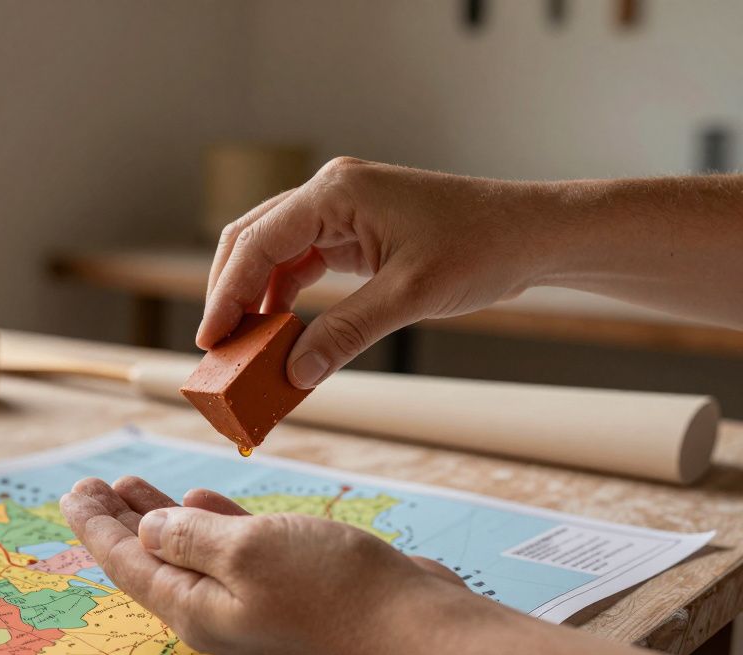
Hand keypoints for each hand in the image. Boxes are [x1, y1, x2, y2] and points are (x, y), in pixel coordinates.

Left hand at [59, 475, 467, 654]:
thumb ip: (189, 536)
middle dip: (117, 519)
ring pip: (187, 549)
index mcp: (193, 606)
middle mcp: (215, 608)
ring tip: (129, 484)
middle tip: (91, 484)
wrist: (413, 623)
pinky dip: (208, 521)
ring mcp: (251, 597)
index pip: (126, 562)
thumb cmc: (331, 587)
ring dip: (158, 515)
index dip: (95, 525)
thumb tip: (149, 530)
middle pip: (149, 557)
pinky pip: (229, 547)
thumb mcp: (245, 549)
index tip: (72, 492)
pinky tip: (197, 496)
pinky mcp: (286, 582)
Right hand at [199, 157, 555, 387]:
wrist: (532, 233)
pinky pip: (301, 264)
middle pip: (252, 240)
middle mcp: (329, 192)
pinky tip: (279, 333)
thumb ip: (346, 333)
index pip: (257, 241)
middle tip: (216, 348)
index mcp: (336, 192)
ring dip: (254, 299)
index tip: (209, 339)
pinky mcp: (353, 231)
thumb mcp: (409, 295)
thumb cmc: (482, 248)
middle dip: (228, 293)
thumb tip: (294, 375)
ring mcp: (340, 210)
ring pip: (271, 254)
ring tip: (242, 348)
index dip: (226, 292)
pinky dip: (284, 298)